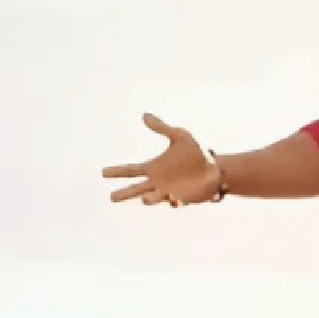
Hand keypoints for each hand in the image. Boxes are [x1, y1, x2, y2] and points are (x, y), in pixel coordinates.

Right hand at [102, 113, 221, 206]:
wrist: (216, 169)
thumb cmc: (196, 154)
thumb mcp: (180, 136)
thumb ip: (162, 128)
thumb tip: (145, 115)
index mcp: (153, 168)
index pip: (131, 170)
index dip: (117, 172)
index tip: (102, 173)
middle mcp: (157, 182)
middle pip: (136, 189)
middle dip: (124, 193)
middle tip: (111, 197)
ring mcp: (169, 192)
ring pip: (153, 198)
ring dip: (149, 199)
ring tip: (144, 199)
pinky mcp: (182, 199)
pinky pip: (175, 202)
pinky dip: (173, 202)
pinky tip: (174, 201)